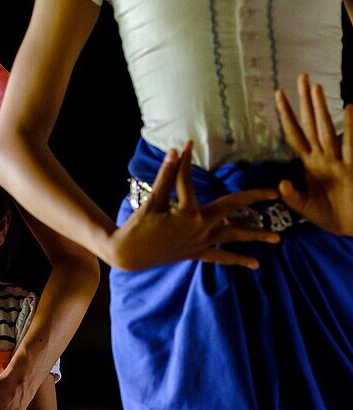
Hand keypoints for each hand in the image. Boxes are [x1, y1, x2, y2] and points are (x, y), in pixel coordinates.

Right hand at [106, 144, 281, 271]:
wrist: (130, 255)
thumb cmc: (139, 228)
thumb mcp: (152, 201)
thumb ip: (167, 176)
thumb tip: (176, 150)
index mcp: (188, 213)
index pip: (188, 181)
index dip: (184, 162)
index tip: (186, 145)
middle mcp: (201, 228)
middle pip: (233, 208)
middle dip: (255, 198)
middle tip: (276, 192)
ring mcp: (201, 242)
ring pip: (234, 236)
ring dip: (256, 236)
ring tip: (278, 238)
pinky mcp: (197, 252)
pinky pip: (222, 257)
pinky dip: (238, 260)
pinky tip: (256, 264)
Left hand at [275, 74, 352, 235]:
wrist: (349, 225)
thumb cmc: (327, 214)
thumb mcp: (304, 208)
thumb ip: (292, 196)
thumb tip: (281, 183)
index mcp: (309, 164)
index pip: (295, 134)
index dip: (286, 116)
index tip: (278, 94)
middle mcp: (322, 157)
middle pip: (311, 124)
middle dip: (306, 102)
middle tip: (301, 76)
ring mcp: (337, 160)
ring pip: (326, 130)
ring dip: (321, 110)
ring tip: (316, 88)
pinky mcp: (351, 168)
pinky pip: (351, 145)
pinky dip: (350, 128)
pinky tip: (349, 109)